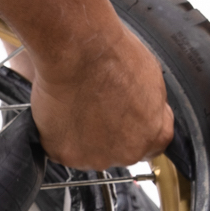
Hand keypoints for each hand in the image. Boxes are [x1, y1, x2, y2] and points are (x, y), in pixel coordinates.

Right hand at [29, 24, 173, 169]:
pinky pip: (59, 148)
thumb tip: (139, 109)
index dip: (135, 131)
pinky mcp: (63, 154)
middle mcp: (126, 153)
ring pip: (86, 152)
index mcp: (153, 134)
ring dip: (80, 136)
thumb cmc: (112, 57)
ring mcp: (93, 157)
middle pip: (116, 150)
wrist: (78, 53)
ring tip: (74, 106)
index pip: (151, 146)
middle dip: (106, 134)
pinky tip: (58, 111)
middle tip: (94, 107)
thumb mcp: (150, 78)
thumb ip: (148, 105)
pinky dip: (56, 134)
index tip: (123, 121)